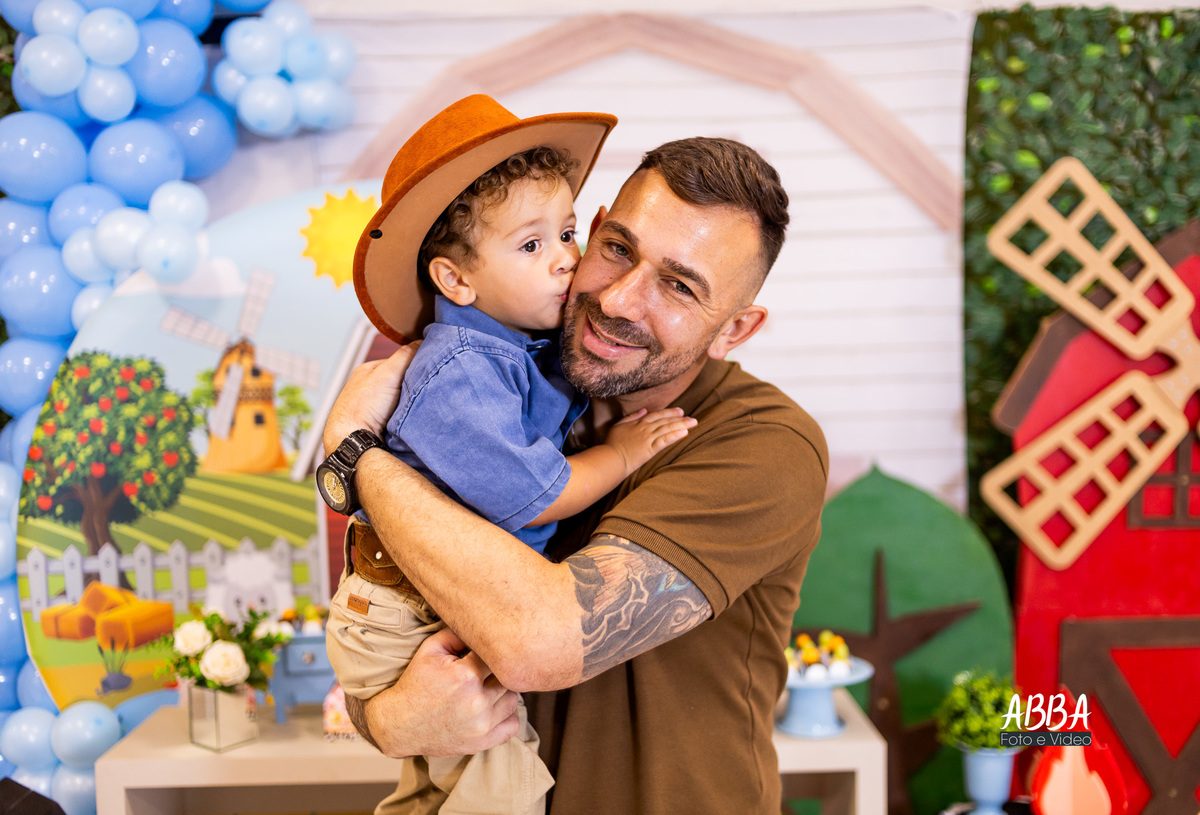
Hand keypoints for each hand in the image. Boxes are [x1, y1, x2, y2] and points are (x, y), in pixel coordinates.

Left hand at [323, 342, 420, 455]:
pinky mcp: (376, 424)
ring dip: (409, 403)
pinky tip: (409, 420)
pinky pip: (397, 416)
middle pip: (399, 381)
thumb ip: (405, 356)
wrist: (353, 441)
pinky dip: (405, 417)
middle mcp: (367, 388)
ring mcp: (371, 406)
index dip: (414, 365)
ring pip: (400, 399)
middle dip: (412, 385)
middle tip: (424, 390)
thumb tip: (422, 341)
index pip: (398, 361)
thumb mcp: (387, 374)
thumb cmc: (363, 407)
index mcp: (367, 372)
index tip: (426, 371)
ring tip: (417, 407)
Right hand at [362, 627, 520, 757]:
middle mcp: (476, 702)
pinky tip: (492, 708)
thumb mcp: (430, 650)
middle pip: (508, 677)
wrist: (398, 725)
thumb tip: (482, 623)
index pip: (496, 655)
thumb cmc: (415, 685)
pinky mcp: (482, 742)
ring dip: (503, 692)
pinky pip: (512, 725)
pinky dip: (507, 715)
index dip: (490, 652)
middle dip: (497, 672)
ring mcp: (481, 725)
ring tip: (486, 689)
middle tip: (485, 672)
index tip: (482, 655)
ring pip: (513, 700)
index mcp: (465, 676)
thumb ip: (457, 633)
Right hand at [605, 407, 696, 474]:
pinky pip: (664, 440)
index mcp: (638, 422)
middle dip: (679, 418)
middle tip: (691, 417)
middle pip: (665, 420)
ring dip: (682, 424)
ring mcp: (648, 438)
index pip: (656, 415)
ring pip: (667, 428)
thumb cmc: (612, 443)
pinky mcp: (650, 449)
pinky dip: (675, 436)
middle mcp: (645, 428)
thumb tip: (644, 410)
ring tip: (693, 422)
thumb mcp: (619, 425)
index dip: (669, 412)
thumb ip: (631, 416)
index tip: (680, 411)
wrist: (611, 458)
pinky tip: (685, 433)